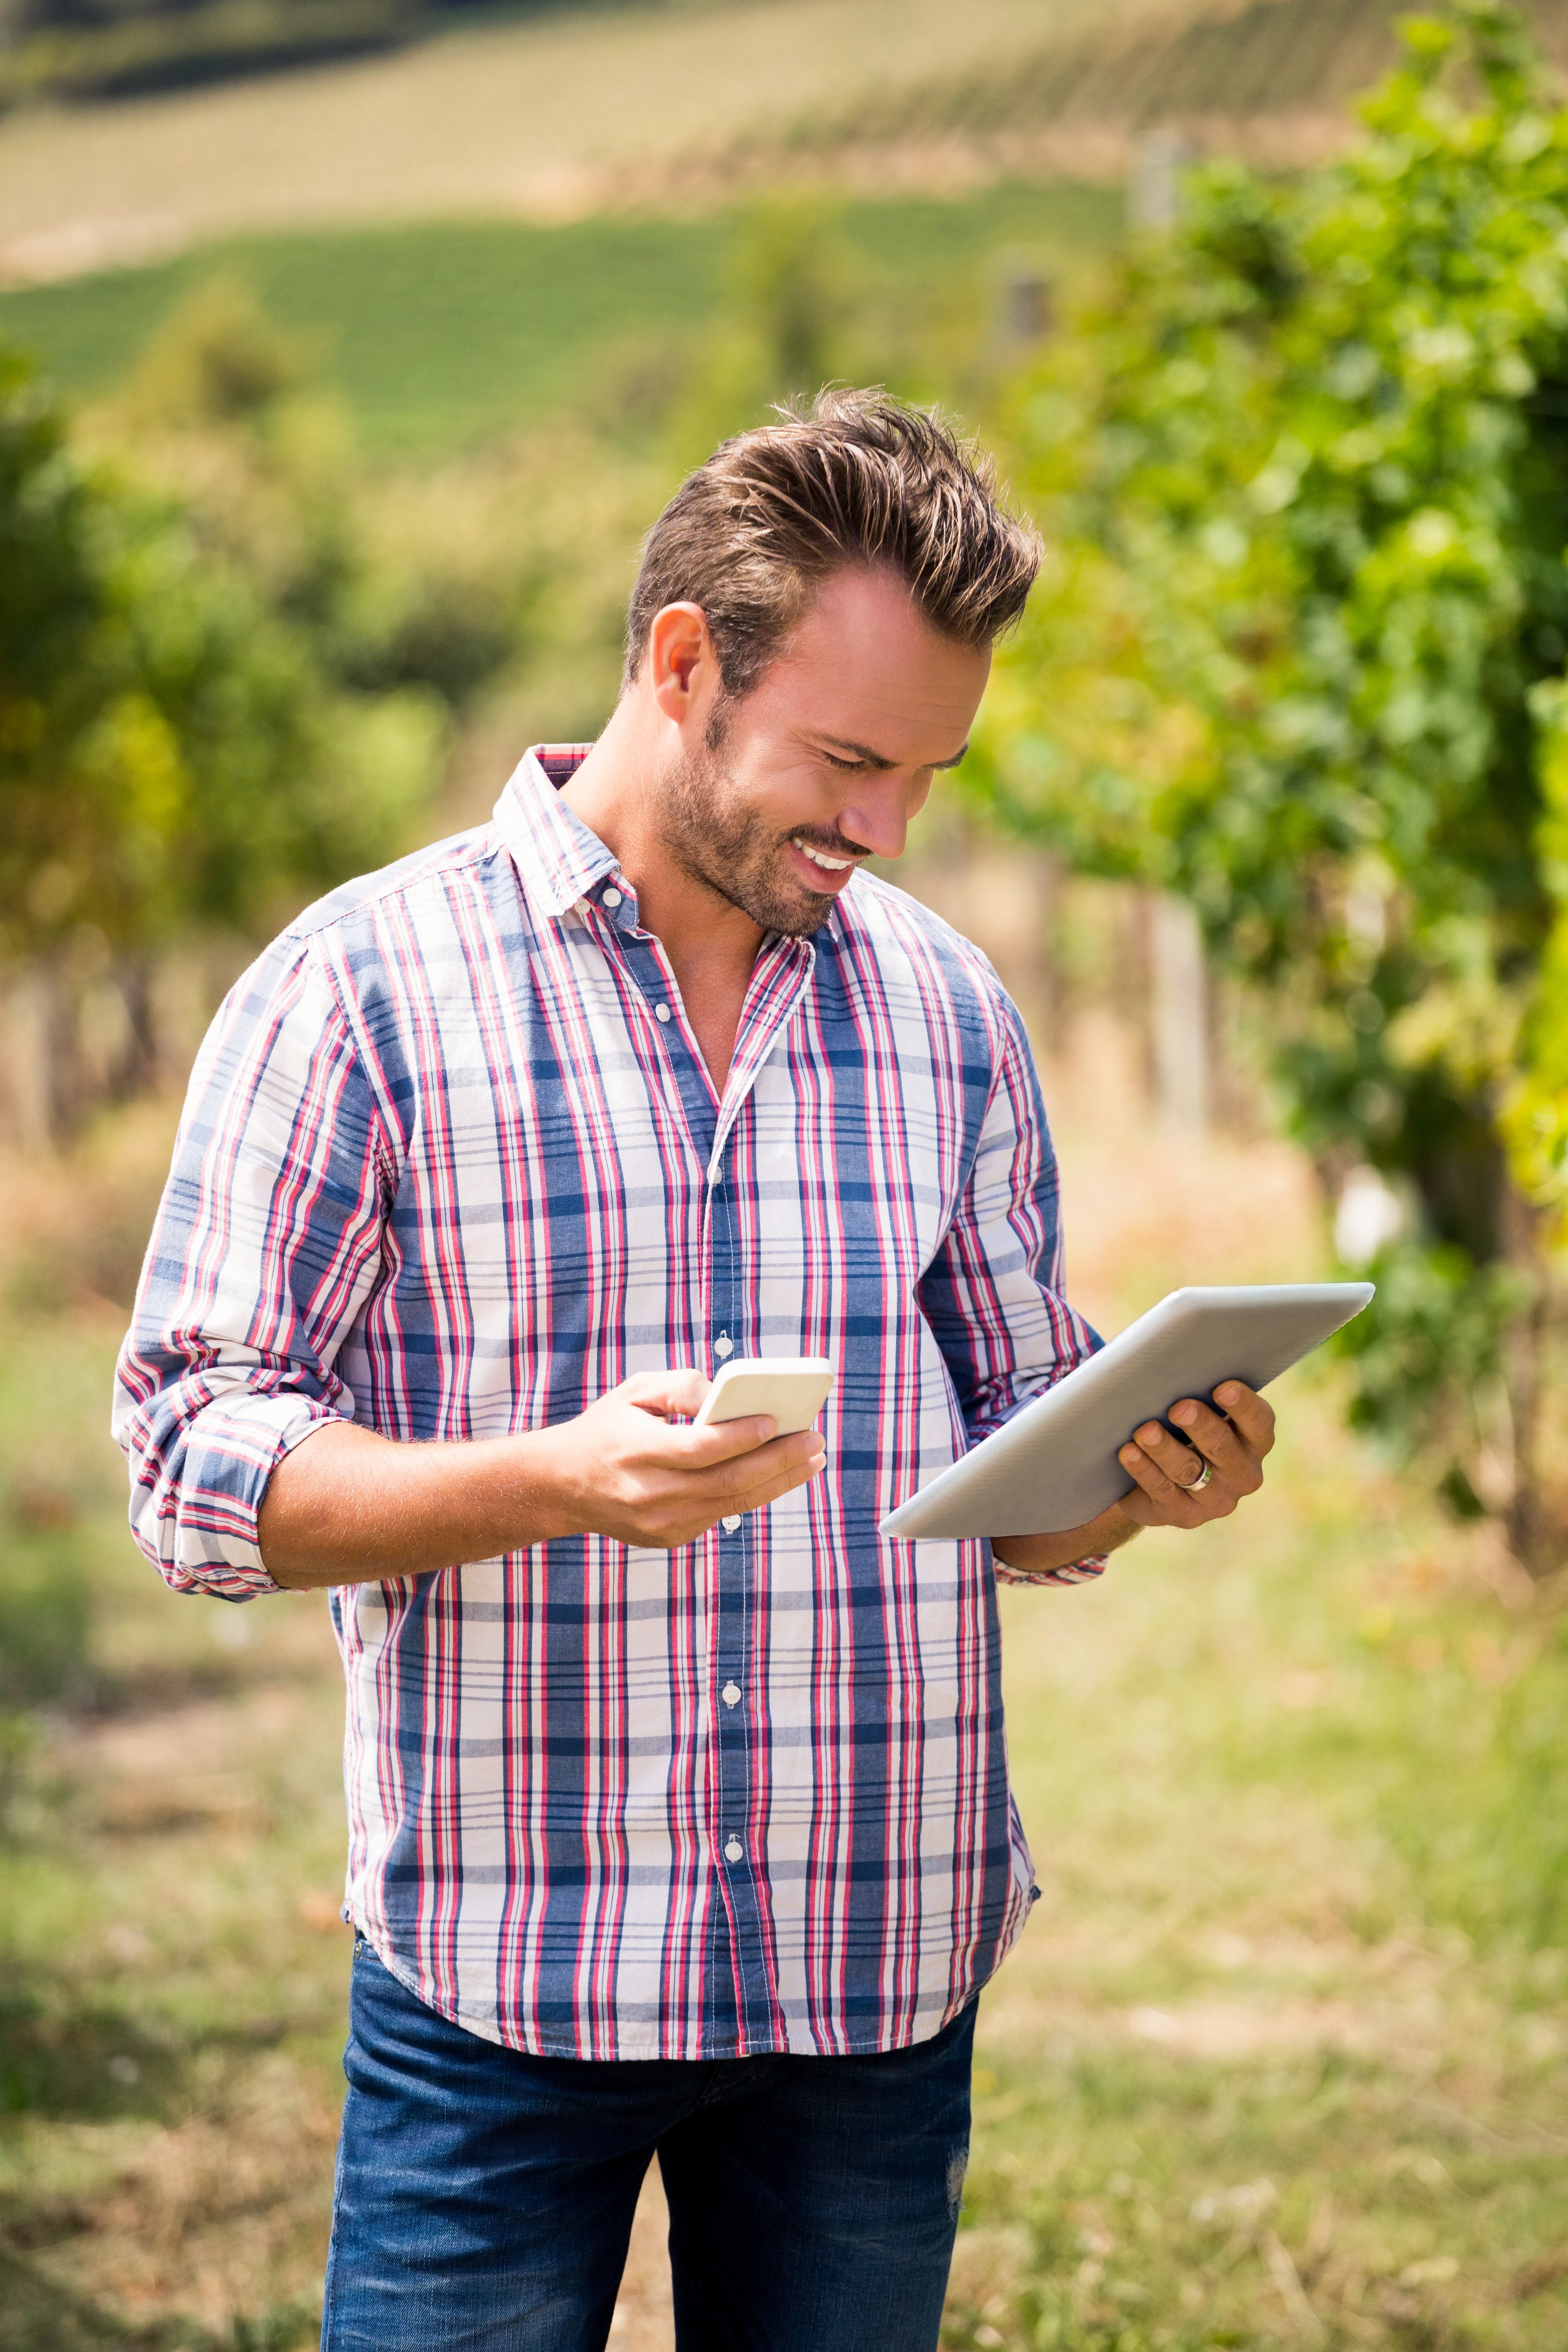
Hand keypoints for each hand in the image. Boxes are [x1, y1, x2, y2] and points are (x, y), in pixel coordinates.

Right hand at [539, 1368, 826, 1548]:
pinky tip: (777, 1474)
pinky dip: (752, 1492)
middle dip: (779, 1461)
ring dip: (779, 1481)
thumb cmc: (607, 1427)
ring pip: (732, 1502)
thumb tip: (726, 1395)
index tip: (776, 1420)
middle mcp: (648, 1493)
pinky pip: (721, 1513)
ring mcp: (660, 1522)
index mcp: (634, 1451)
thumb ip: (681, 1387)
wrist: (563, 1485)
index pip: (698, 1448)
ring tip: (811, 1459)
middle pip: (727, 1480)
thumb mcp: (634, 1391)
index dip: (740, 1436)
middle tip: (815, 1440)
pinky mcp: (669, 1537)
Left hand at [1112, 1379, 1274, 1531]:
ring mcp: (1216, 1499)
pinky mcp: (1185, 1516)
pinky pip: (1163, 1491)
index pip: (1260, 1422)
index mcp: (1254, 1442)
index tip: (1222, 1387)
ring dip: (1165, 1449)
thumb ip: (1198, 1394)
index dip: (1244, 1406)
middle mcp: (1243, 1473)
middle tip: (1179, 1407)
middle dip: (1200, 1425)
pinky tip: (1129, 1452)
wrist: (1158, 1480)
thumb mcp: (1197, 1413)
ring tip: (1145, 1431)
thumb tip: (1171, 1361)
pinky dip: (1144, 1469)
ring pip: (1189, 1470)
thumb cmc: (1182, 1430)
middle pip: (1223, 1447)